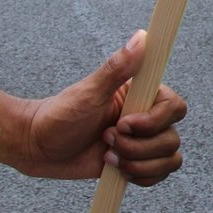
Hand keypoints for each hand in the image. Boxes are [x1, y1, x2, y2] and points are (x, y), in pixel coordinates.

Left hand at [0, 30, 187, 185]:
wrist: (36, 147)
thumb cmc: (58, 115)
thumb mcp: (88, 92)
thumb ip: (117, 66)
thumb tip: (142, 37)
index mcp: (141, 96)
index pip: (175, 107)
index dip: (154, 120)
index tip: (122, 123)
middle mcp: (146, 118)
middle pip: (171, 138)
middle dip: (138, 146)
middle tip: (106, 139)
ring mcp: (142, 143)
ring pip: (168, 159)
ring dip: (136, 162)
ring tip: (108, 155)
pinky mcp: (135, 163)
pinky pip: (158, 175)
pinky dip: (140, 176)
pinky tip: (115, 168)